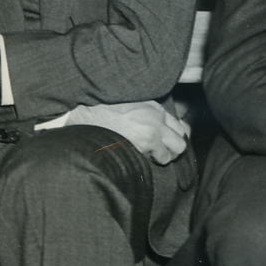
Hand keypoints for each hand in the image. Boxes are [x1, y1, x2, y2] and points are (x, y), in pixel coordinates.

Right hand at [64, 100, 189, 164]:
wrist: (84, 117)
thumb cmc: (99, 115)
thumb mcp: (126, 107)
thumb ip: (143, 115)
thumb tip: (158, 131)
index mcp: (151, 105)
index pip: (176, 123)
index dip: (172, 136)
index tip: (166, 143)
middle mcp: (156, 114)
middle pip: (181, 137)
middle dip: (173, 149)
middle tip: (160, 154)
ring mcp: (154, 126)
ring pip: (176, 148)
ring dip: (164, 156)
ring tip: (150, 157)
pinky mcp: (147, 139)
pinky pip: (162, 156)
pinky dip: (154, 161)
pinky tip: (141, 158)